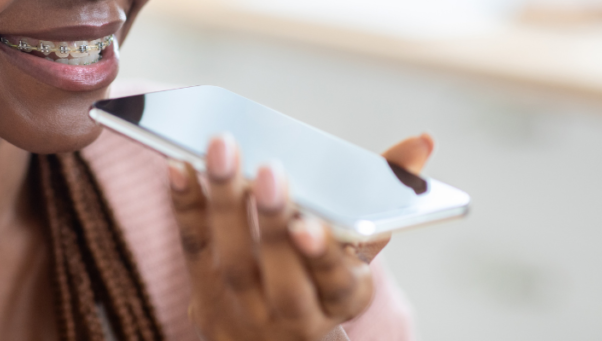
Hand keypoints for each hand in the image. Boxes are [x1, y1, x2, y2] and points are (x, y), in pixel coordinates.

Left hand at [167, 133, 433, 340]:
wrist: (273, 340)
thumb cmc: (320, 276)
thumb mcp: (358, 248)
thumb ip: (384, 196)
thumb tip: (421, 141)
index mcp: (342, 298)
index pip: (334, 280)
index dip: (321, 252)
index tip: (308, 222)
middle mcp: (294, 314)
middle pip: (279, 273)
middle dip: (271, 222)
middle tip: (268, 169)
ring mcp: (245, 310)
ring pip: (233, 261)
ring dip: (224, 203)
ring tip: (221, 149)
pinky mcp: (205, 297)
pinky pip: (193, 250)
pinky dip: (186, 205)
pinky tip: (179, 164)